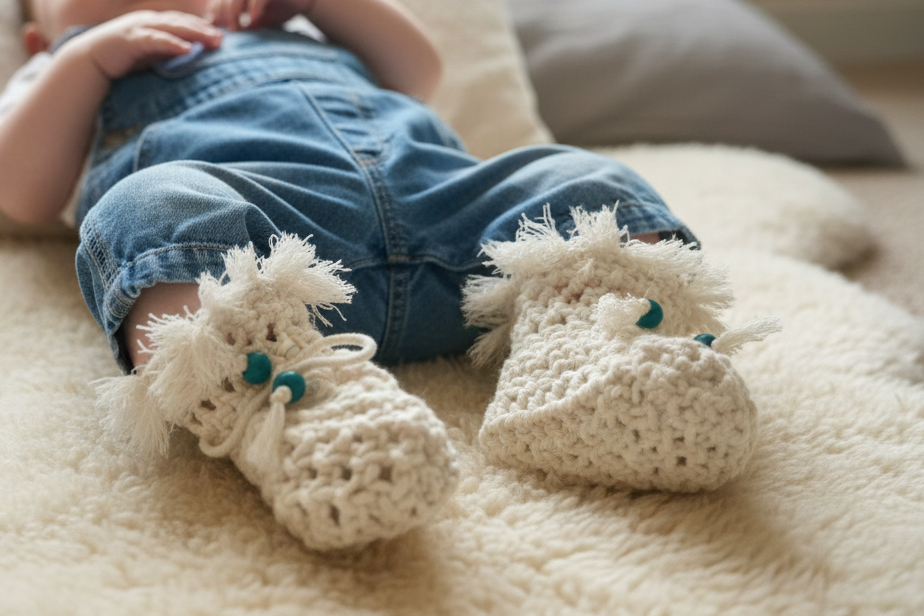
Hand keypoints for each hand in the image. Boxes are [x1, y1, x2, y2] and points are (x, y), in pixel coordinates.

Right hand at [66, 11, 223, 79]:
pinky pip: (156, 40)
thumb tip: (191, 53)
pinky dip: (172, 43)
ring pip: (171, 28)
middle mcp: (148, 21)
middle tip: (221, 38)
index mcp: (153, 22)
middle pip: (181, 23)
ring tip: (211, 41)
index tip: (221, 36)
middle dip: (203, 30)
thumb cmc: (123, 57)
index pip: (182, 22)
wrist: (91, 60)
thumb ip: (169, 50)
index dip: (201, 27)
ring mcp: (139, 28)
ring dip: (193, 34)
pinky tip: (186, 49)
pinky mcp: (132, 40)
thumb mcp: (151, 52)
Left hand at [208, 0, 316, 30]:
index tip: (214, 26)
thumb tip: (223, 34)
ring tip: (237, 28)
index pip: (220, 0)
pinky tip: (253, 19)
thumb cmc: (279, 9)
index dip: (215, 11)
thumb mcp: (258, 19)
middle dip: (223, 14)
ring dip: (233, 10)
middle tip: (227, 31)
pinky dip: (254, 7)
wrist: (304, 0)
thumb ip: (242, 24)